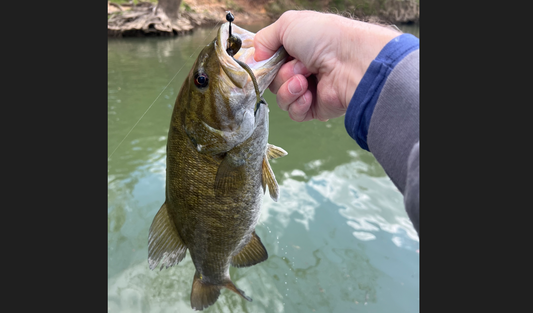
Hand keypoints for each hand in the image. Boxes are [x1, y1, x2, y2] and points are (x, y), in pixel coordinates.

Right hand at [254, 10, 400, 121]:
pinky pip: (294, 113)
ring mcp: (309, 89)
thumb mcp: (287, 24)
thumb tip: (255, 57)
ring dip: (288, 88)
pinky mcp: (315, 108)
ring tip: (305, 79)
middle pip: (272, 80)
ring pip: (281, 98)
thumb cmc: (325, 37)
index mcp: (298, 47)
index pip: (270, 60)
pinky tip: (308, 94)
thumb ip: (264, 38)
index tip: (264, 61)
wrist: (350, 62)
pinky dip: (297, 103)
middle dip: (280, 74)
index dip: (265, 63)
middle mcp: (303, 68)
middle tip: (298, 66)